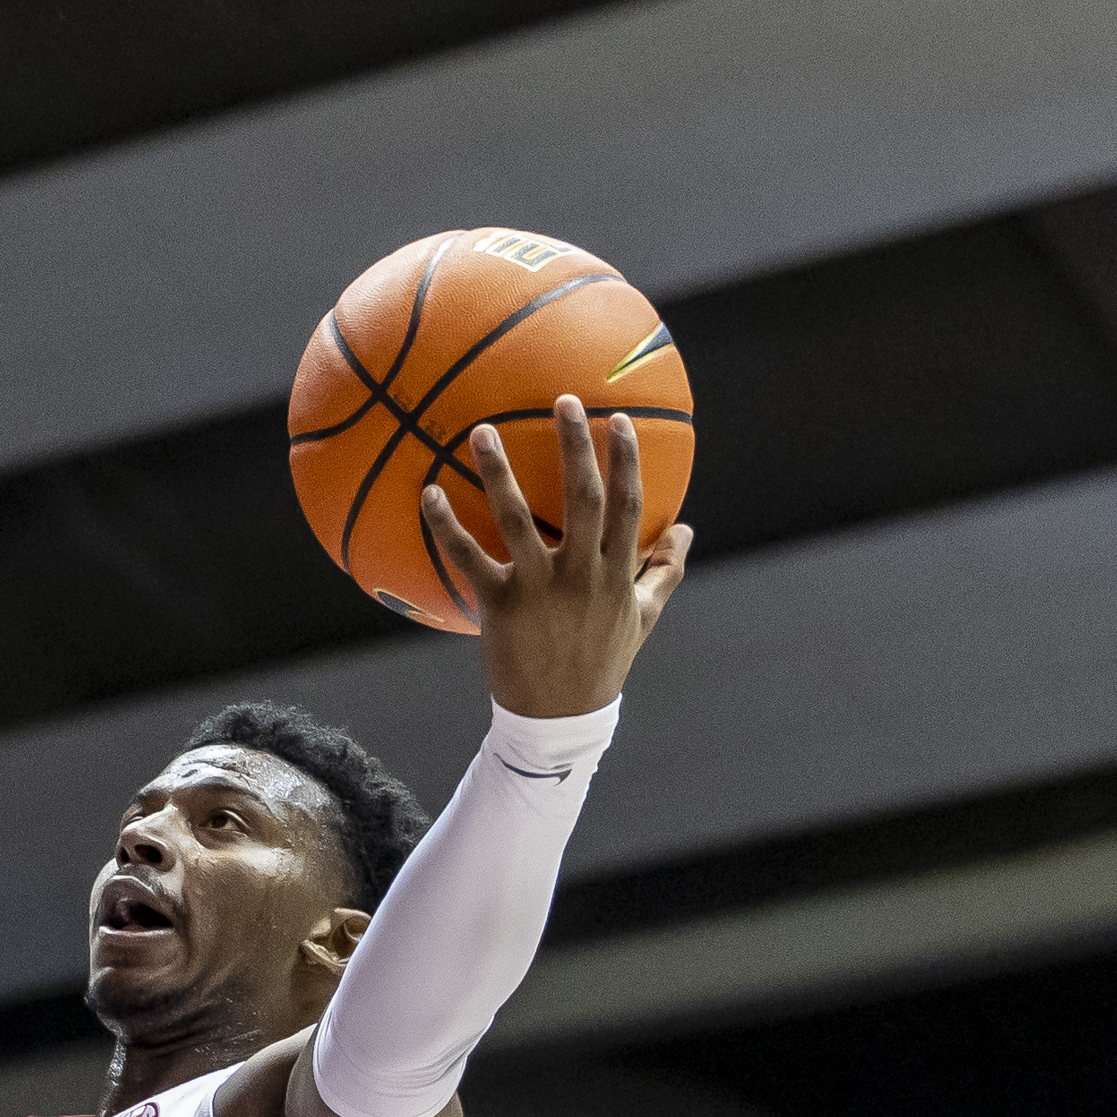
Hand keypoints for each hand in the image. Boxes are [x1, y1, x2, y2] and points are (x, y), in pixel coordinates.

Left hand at [419, 396, 692, 717]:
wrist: (560, 717)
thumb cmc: (602, 661)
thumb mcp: (643, 617)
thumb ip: (664, 570)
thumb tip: (687, 530)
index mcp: (616, 572)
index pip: (628, 504)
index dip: (625, 460)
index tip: (618, 420)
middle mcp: (582, 573)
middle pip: (582, 498)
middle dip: (575, 446)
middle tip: (564, 400)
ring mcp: (539, 588)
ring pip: (519, 519)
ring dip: (499, 472)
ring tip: (482, 432)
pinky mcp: (499, 605)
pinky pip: (468, 558)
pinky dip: (446, 526)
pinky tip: (429, 494)